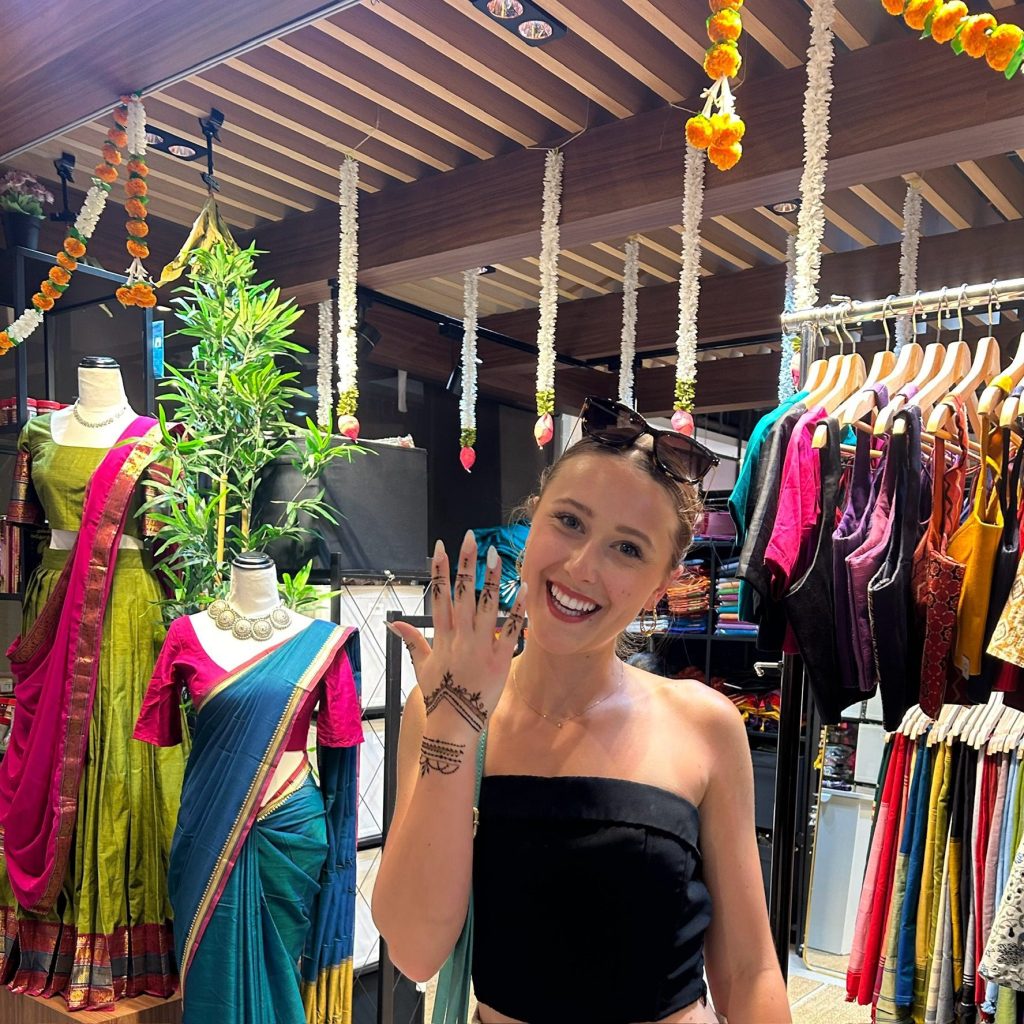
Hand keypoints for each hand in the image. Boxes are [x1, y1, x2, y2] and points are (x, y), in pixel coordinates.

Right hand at [389, 531, 526, 735]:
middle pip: (463, 594)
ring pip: (487, 606)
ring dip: (492, 579)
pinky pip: (511, 630)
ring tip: (496, 554)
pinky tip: (523, 587)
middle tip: (469, 538)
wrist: (454, 725)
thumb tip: (394, 623)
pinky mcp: (500, 659)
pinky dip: (517, 609)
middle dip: (465, 564)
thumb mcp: (422, 666)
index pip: (439, 596)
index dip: (439, 570)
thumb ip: (412, 641)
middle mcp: (460, 637)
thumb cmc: (438, 696)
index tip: (440, 547)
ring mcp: (481, 647)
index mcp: (441, 637)